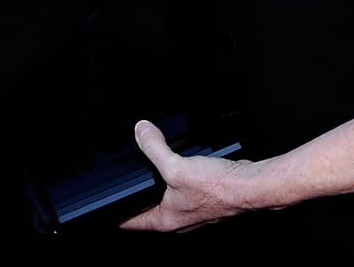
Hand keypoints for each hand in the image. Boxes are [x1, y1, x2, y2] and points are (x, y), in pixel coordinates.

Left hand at [120, 120, 253, 232]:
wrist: (248, 185)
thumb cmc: (217, 188)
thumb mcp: (176, 166)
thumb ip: (154, 148)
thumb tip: (141, 131)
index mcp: (165, 219)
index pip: (130, 221)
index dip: (115, 213)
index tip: (104, 205)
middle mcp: (177, 218)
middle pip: (148, 207)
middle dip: (139, 192)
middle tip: (128, 177)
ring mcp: (191, 209)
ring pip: (167, 197)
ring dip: (160, 182)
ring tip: (152, 167)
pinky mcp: (204, 198)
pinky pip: (183, 188)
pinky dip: (178, 176)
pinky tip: (181, 164)